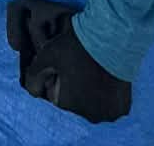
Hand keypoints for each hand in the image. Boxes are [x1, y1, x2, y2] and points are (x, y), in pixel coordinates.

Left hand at [5, 0, 131, 123]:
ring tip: (92, 69)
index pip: (55, 95)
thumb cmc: (77, 46)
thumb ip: (33, 75)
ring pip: (93, 103)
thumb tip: (31, 89)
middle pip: (75, 101)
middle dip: (74, 87)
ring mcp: (107, 113)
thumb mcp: (47, 56)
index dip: (57, 78)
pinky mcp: (122, 107)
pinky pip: (110, 103)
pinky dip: (107, 93)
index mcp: (68, 104)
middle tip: (79, 65)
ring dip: (91, 91)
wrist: (113, 38)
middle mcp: (88, 114)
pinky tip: (105, 76)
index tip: (64, 65)